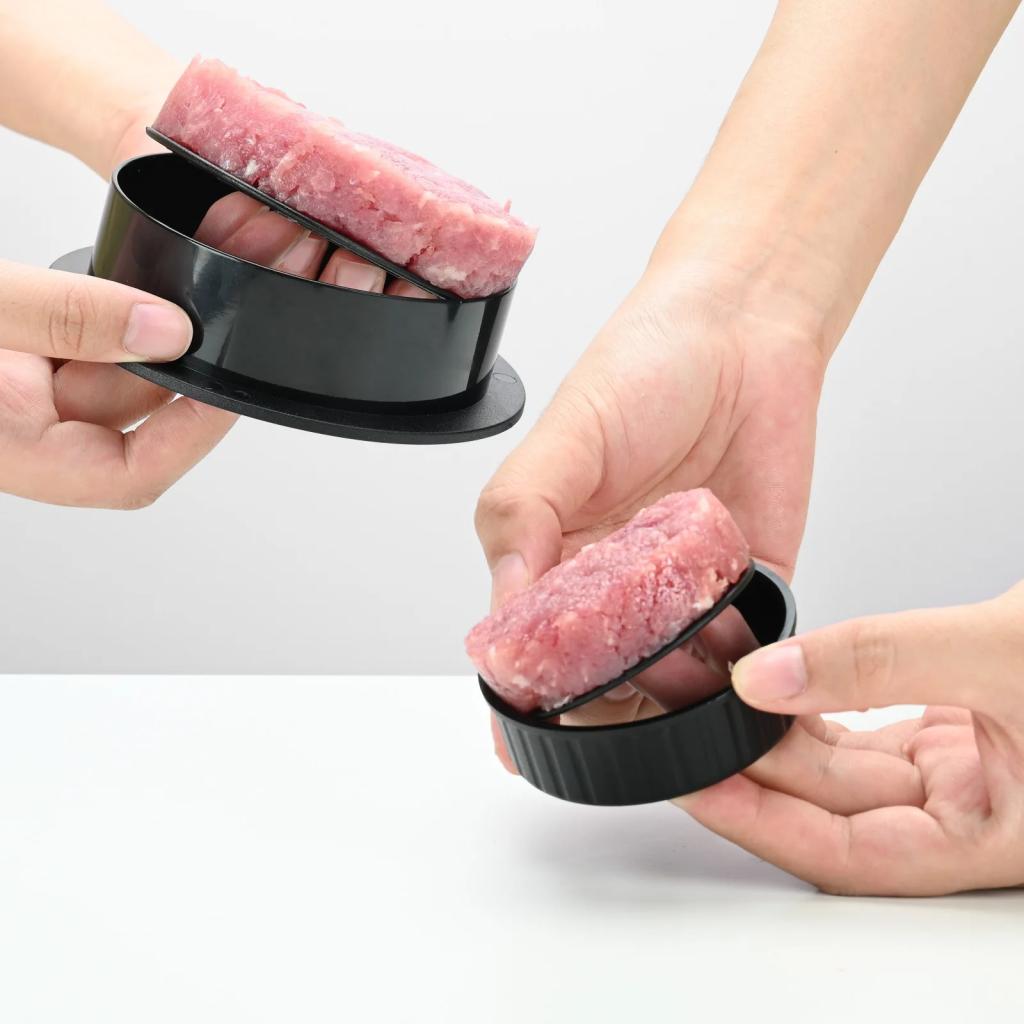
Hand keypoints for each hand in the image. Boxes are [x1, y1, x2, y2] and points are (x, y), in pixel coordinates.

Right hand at [0, 132, 401, 507]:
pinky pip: (119, 311)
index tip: (244, 386)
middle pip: (159, 397)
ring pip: (149, 343)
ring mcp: (48, 371)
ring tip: (283, 244)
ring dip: (215, 295)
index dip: (202, 436)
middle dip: (230, 336)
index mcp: (25, 448)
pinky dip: (169, 276)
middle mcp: (45, 418)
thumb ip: (64, 321)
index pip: (137, 472)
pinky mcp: (47, 331)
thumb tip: (164, 329)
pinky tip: (227, 238)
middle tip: (297, 281)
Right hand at [474, 263, 825, 748]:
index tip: (519, 737)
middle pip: (597, 677)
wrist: (748, 333)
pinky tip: (730, 673)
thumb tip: (503, 609)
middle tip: (604, 714)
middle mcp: (615, 584)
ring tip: (668, 684)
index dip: (522, 693)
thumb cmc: (646, 365)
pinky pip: (744, 654)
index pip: (529, 642)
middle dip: (598, 708)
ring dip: (667, 697)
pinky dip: (737, 673)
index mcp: (555, 554)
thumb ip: (521, 515)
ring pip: (668, 682)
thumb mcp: (565, 435)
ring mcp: (682, 593)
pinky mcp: (751, 589)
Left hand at [677, 583, 1023, 895]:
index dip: (760, 822)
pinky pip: (859, 727)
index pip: (845, 853)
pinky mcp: (948, 730)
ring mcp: (957, 771)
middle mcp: (969, 814)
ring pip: (840, 767)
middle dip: (751, 769)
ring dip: (773, 735)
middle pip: (830, 807)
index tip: (695, 784)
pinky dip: (811, 705)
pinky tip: (767, 686)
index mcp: (996, 839)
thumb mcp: (1000, 652)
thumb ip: (881, 662)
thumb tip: (770, 677)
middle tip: (682, 727)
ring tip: (709, 702)